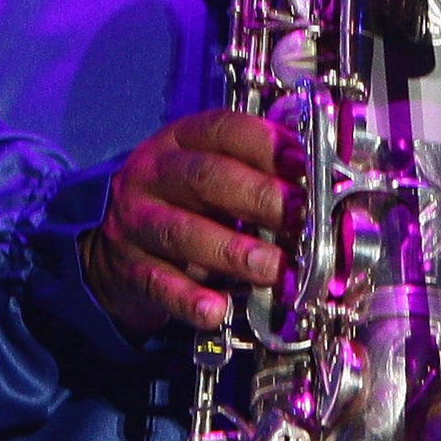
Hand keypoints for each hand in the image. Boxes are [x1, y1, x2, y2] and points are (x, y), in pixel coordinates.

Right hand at [83, 111, 294, 335]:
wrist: (115, 250)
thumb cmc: (185, 205)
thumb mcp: (215, 175)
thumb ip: (260, 173)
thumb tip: (325, 183)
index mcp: (182, 141)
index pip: (224, 130)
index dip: (266, 144)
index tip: (304, 163)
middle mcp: (155, 174)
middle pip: (205, 177)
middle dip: (259, 196)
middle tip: (299, 216)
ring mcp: (138, 221)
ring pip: (182, 230)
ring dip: (233, 251)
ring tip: (273, 268)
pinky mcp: (130, 268)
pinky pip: (159, 283)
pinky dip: (189, 299)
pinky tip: (217, 310)